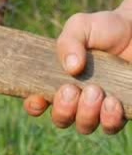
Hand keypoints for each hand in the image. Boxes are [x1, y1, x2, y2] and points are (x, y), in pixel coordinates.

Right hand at [24, 0, 131, 134]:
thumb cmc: (104, 28)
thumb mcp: (80, 26)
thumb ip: (68, 42)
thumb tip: (71, 68)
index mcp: (58, 81)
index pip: (37, 102)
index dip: (34, 105)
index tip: (38, 99)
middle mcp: (76, 99)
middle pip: (61, 119)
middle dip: (63, 109)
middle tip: (72, 89)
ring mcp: (98, 107)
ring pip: (84, 126)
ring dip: (86, 114)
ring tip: (95, 91)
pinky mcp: (121, 110)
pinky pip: (111, 127)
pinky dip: (109, 118)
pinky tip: (112, 102)